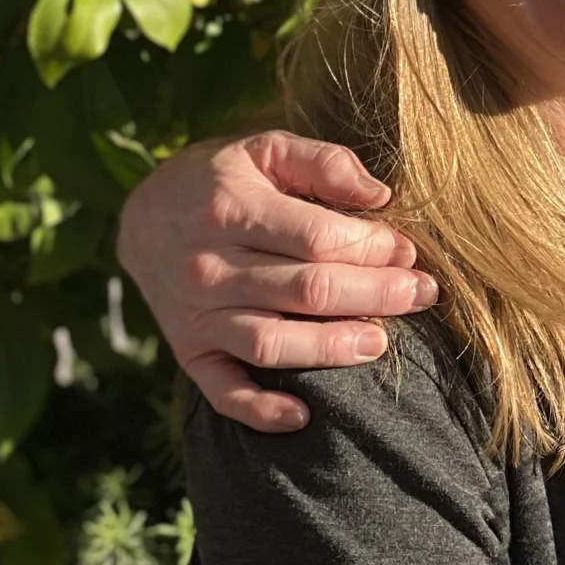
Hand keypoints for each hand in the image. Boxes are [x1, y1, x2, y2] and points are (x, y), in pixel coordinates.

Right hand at [115, 130, 441, 431]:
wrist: (142, 216)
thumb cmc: (220, 180)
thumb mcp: (265, 148)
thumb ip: (324, 163)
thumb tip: (380, 195)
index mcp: (233, 209)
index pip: (316, 238)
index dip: (371, 247)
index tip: (408, 251)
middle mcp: (212, 267)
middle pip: (306, 291)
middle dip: (375, 295)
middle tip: (422, 294)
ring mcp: (198, 315)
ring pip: (271, 342)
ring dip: (331, 348)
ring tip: (379, 342)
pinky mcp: (189, 352)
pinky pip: (222, 391)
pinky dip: (260, 409)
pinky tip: (302, 416)